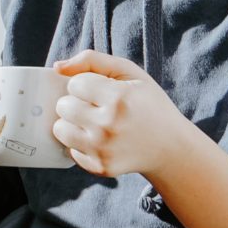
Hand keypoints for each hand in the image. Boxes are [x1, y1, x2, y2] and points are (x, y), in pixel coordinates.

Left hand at [50, 50, 202, 179]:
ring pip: (60, 129)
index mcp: (119, 98)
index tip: (101, 90)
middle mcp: (109, 125)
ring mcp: (103, 149)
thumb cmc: (147, 104)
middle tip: (97, 107)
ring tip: (94, 122)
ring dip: (72, 123)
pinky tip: (101, 140)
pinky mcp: (100, 167)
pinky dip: (81, 143)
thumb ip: (92, 60)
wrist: (170, 147)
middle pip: (63, 106)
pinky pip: (70, 149)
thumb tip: (57, 67)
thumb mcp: (129, 73)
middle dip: (76, 102)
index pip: (74, 84)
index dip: (85, 84)